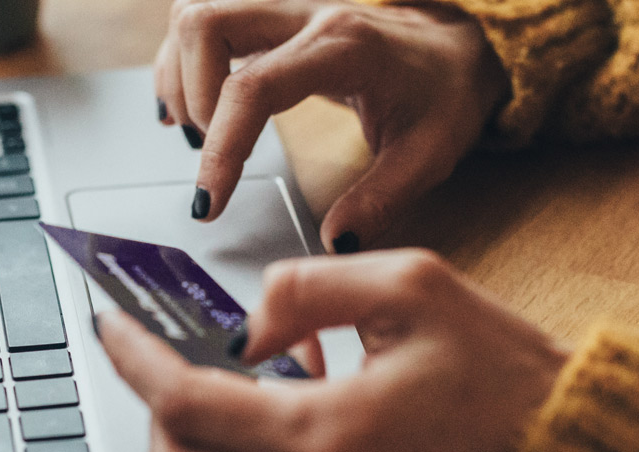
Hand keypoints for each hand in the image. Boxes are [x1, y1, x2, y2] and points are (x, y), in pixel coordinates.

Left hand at [95, 249, 567, 451]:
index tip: (109, 325)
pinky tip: (310, 407)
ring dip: (212, 432)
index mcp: (329, 433)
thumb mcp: (414, 286)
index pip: (186, 404)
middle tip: (166, 353)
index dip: (134, 360)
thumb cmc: (505, 372)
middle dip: (155, 406)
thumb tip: (245, 325)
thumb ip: (307, 286)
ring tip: (267, 372)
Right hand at [154, 0, 505, 251]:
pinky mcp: (273, 18)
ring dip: (179, 74)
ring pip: (196, 13)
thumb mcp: (429, 155)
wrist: (459, 48)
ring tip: (197, 130)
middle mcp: (307, 15)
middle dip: (190, 96)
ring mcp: (286, 9)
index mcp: (343, 48)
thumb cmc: (445, 94)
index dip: (222, 147)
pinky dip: (183, 62)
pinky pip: (205, 20)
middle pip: (206, 23)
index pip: (253, 87)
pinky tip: (191, 106)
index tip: (210, 200)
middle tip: (208, 152)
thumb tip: (334, 241)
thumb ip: (380, 200)